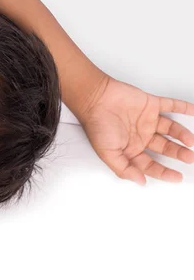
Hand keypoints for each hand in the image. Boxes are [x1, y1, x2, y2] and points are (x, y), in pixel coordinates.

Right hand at [78, 75, 193, 184]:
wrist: (95, 99)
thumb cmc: (97, 125)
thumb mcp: (107, 153)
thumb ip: (123, 169)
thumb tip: (140, 181)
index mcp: (130, 149)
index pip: (150, 164)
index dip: (164, 172)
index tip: (177, 177)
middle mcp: (140, 136)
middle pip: (164, 148)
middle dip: (178, 153)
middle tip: (189, 158)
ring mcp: (146, 120)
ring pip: (170, 129)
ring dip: (182, 135)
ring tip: (191, 141)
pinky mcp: (150, 104)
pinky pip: (171, 106)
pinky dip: (184, 108)